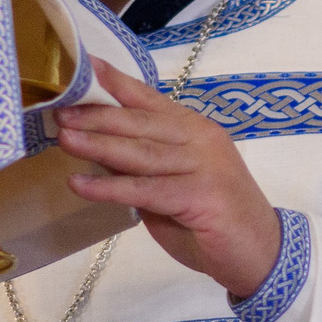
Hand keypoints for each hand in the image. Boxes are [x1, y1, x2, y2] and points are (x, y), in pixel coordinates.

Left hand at [56, 61, 280, 300]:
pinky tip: (80, 185)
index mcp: (195, 130)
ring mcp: (204, 166)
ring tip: (65, 139)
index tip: (83, 66)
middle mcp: (201, 140)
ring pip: (142, 153)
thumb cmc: (213, 221)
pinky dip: (110, 188)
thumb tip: (97, 151)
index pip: (150, 100)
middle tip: (60, 111)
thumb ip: (142, 167)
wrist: (262, 255)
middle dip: (97, 116)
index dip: (116, 83)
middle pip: (141, 123)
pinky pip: (146, 190)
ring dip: (99, 145)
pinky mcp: (201, 196)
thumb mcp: (172, 186)